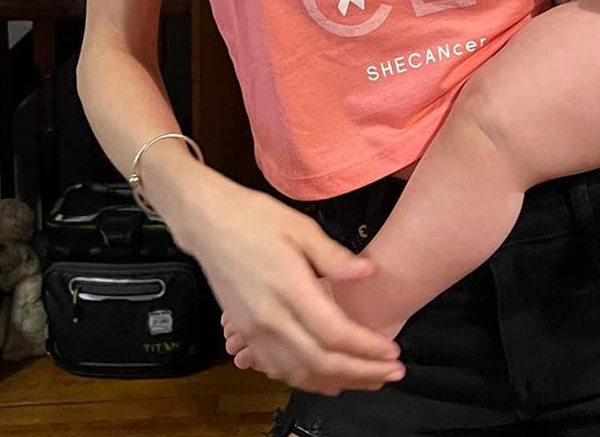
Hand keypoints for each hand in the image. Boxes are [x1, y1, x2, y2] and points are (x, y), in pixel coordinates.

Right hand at [173, 167, 403, 394]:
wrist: (208, 222)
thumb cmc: (252, 218)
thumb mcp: (300, 226)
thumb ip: (334, 256)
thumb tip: (366, 272)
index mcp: (288, 288)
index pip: (334, 333)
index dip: (367, 349)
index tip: (391, 352)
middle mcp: (269, 317)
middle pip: (321, 362)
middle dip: (361, 373)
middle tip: (390, 374)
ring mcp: (254, 330)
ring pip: (299, 373)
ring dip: (336, 382)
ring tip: (366, 379)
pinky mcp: (245, 332)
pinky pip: (277, 368)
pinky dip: (305, 378)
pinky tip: (325, 376)